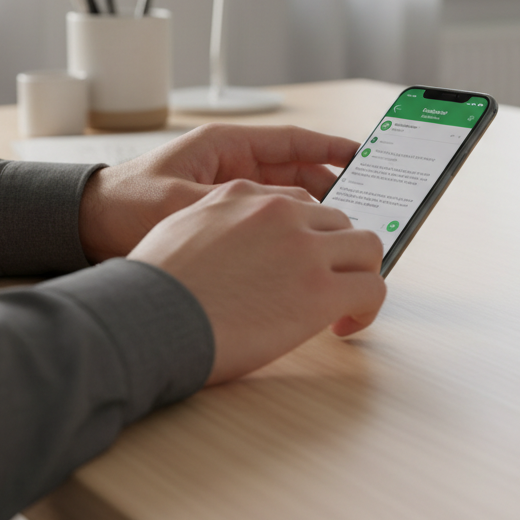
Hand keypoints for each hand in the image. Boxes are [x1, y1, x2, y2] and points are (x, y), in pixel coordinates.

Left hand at [78, 124, 358, 262]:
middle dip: (331, 185)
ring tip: (345, 228)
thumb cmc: (125, 204)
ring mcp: (230, 191)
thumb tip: (278, 219)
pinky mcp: (224, 215)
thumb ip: (228, 209)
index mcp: (226, 145)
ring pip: (286, 197)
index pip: (291, 142)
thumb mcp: (178, 204)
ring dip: (314, 210)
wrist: (86, 226)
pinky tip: (310, 245)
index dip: (330, 148)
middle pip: (296, 171)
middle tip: (365, 202)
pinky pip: (269, 219)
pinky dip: (291, 228)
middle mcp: (233, 164)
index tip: (363, 155)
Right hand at [129, 179, 385, 382]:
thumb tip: (232, 248)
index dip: (309, 236)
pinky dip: (367, 307)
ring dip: (359, 274)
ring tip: (344, 305)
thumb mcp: (181, 229)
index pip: (301, 203)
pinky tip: (345, 325)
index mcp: (244, 195)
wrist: (147, 318)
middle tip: (329, 284)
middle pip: (340, 221)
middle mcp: (280, 212)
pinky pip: (371, 288)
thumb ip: (216, 224)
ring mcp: (305, 248)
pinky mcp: (320, 289)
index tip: (307, 261)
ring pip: (366, 246)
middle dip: (339, 253)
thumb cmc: (153, 289)